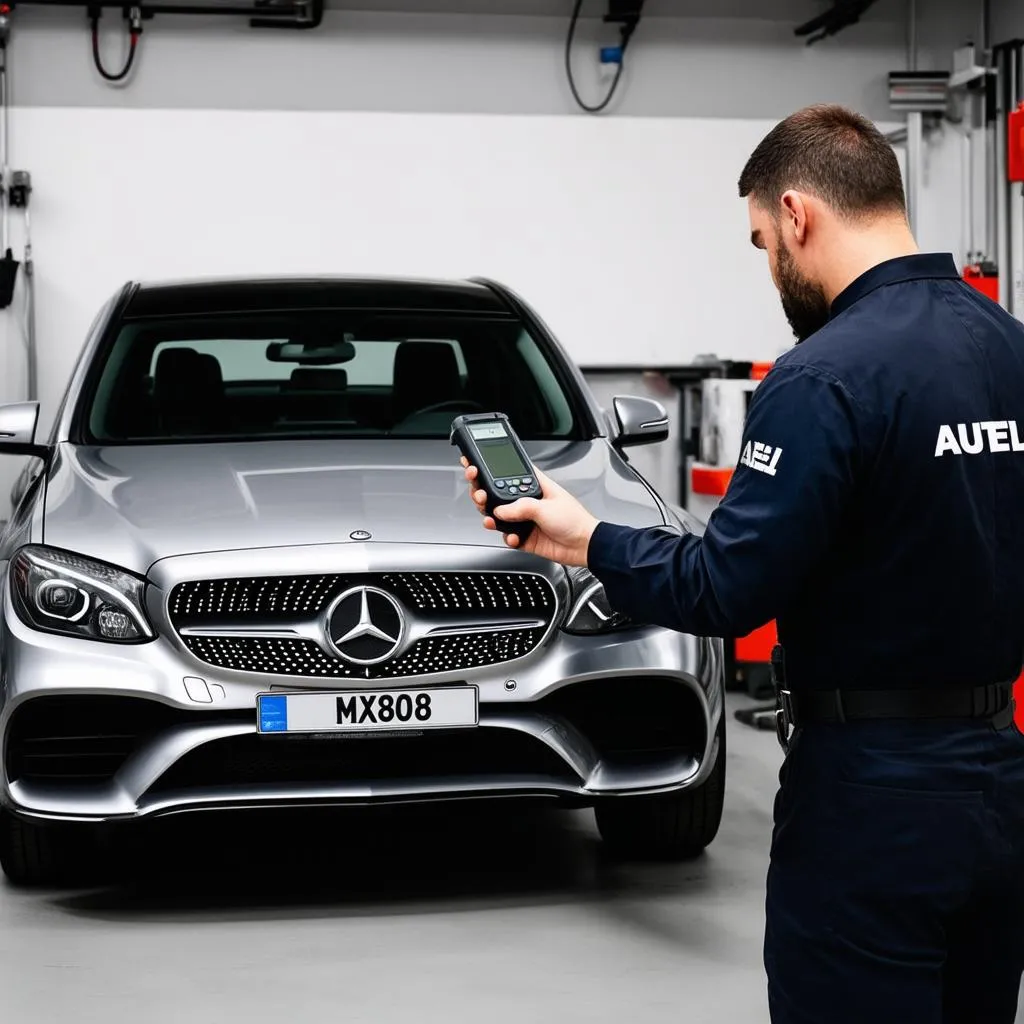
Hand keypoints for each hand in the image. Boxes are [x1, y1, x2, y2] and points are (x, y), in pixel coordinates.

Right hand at [461, 457, 598, 565]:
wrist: (583, 546)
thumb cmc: (574, 520)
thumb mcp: (546, 507)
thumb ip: (520, 507)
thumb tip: (500, 509)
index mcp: (534, 485)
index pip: (508, 472)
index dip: (490, 468)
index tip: (475, 466)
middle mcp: (527, 501)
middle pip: (496, 494)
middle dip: (484, 494)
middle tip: (480, 495)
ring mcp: (525, 519)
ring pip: (498, 516)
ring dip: (492, 518)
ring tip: (492, 519)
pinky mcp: (524, 537)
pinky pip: (507, 536)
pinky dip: (507, 537)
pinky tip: (514, 537)